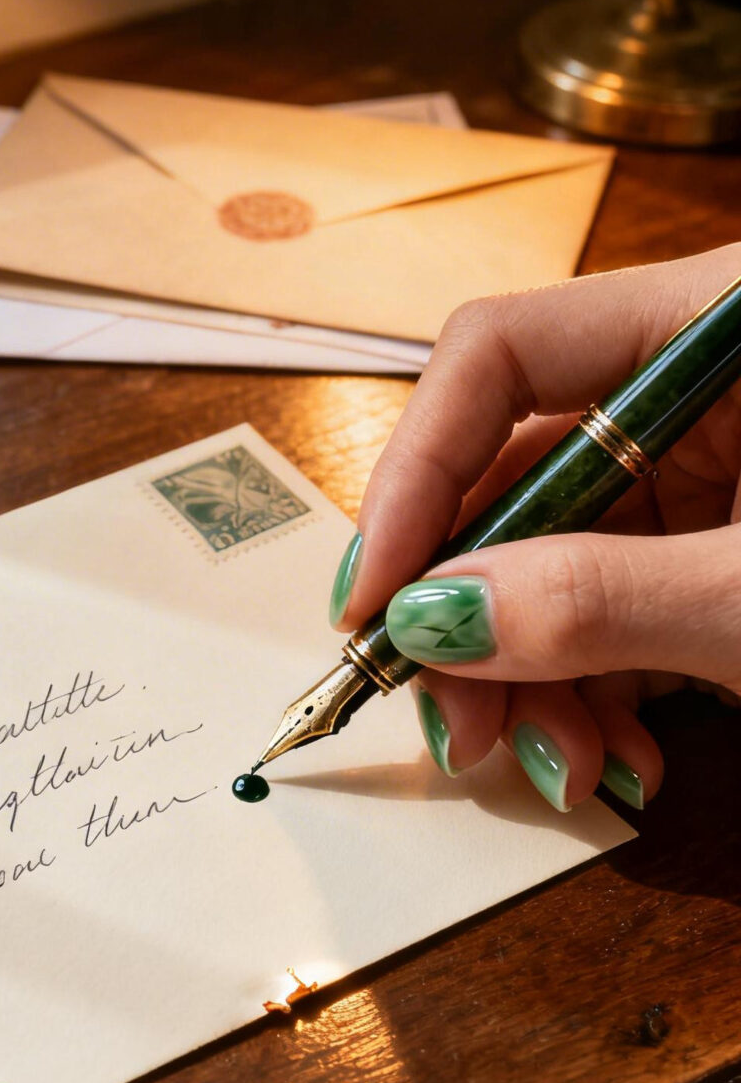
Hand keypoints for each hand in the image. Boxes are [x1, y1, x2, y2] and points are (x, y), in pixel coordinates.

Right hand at [333, 244, 740, 810]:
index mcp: (715, 318)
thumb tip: (435, 622)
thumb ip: (601, 599)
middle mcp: (693, 376)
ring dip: (532, 673)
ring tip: (557, 765)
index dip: (412, 478)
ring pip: (554, 554)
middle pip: (511, 472)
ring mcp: (710, 461)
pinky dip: (598, 681)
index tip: (376, 607)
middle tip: (457, 725)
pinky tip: (615, 753)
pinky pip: (613, 595)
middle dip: (473, 613)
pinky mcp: (718, 535)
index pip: (497, 355)